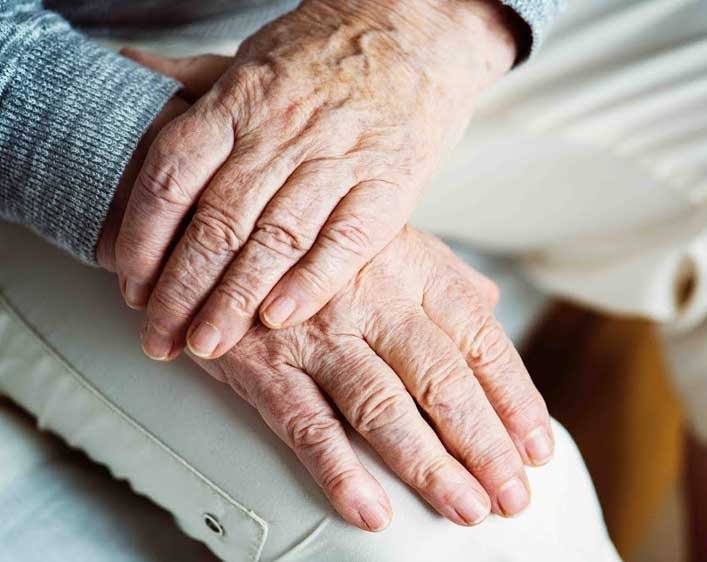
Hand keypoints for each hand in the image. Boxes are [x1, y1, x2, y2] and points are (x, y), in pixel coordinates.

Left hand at [112, 0, 519, 360]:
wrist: (417, 28)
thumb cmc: (330, 50)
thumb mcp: (253, 55)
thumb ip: (194, 79)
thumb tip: (130, 68)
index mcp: (240, 100)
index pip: (174, 176)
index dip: (145, 238)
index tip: (132, 287)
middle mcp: (283, 131)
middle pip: (218, 221)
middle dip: (182, 290)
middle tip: (161, 339)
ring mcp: (338, 157)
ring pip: (275, 238)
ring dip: (235, 299)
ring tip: (208, 344)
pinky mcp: (389, 183)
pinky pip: (346, 240)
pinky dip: (311, 281)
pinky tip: (280, 318)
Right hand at [198, 227, 553, 530]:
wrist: (223, 236)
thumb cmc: (318, 247)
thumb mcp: (387, 239)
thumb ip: (442, 274)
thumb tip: (492, 304)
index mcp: (411, 268)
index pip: (479, 339)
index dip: (514, 397)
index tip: (536, 446)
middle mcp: (372, 298)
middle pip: (441, 380)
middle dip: (483, 444)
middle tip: (512, 495)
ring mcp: (317, 332)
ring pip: (383, 408)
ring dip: (428, 466)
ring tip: (465, 509)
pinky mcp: (264, 365)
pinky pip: (307, 426)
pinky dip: (339, 473)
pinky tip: (372, 511)